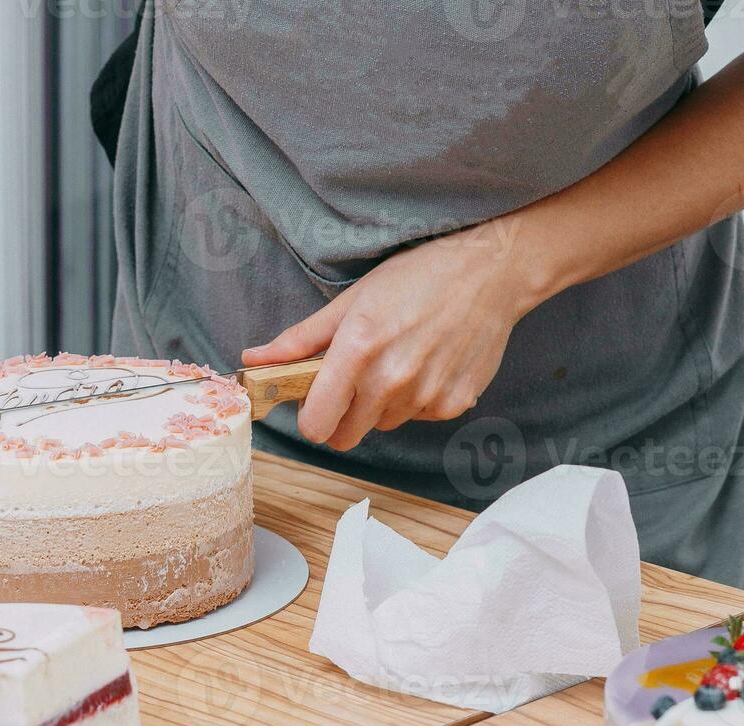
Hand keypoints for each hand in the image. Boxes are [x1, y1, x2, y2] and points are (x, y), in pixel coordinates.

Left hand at [241, 219, 540, 450]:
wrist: (490, 272)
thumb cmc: (417, 278)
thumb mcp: (351, 300)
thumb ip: (300, 339)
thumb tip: (253, 361)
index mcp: (357, 351)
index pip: (316, 426)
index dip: (311, 418)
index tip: (316, 403)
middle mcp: (391, 379)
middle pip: (346, 435)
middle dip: (343, 415)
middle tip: (356, 379)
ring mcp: (426, 395)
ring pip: (384, 424)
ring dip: (383, 404)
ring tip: (400, 359)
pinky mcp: (454, 404)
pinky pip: (419, 417)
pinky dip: (418, 399)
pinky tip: (429, 363)